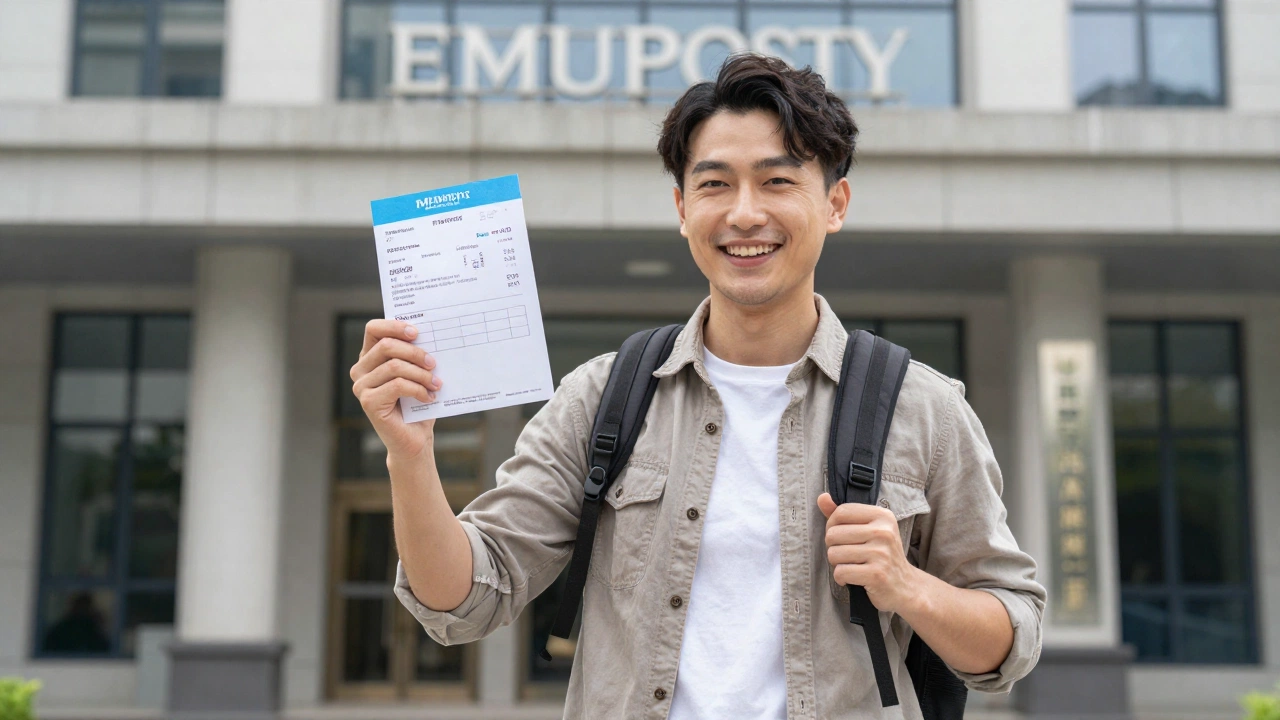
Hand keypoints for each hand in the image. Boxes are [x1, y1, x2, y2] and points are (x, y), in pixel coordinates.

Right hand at [349, 319, 441, 461]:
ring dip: (421, 374)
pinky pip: (398, 385)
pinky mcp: (368, 402)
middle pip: (386, 346)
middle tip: (433, 363)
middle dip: (415, 352)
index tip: (417, 332)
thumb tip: (431, 335)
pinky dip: (418, 389)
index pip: (374, 329)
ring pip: (394, 366)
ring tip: (436, 383)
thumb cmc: (417, 404)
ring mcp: (361, 386)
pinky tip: (429, 397)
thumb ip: (415, 355)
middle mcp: (360, 370)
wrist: (414, 438)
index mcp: (370, 357)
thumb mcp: (417, 373)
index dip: (394, 326)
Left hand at [817, 492, 920, 614]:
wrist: (905, 586)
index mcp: (882, 516)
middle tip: (847, 555)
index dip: (832, 525)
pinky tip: (852, 579)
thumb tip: (822, 497)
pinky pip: (841, 572)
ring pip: (834, 554)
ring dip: (837, 564)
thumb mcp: (869, 529)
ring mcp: (881, 554)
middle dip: (833, 547)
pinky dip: (841, 578)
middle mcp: (884, 532)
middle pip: (833, 534)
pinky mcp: (877, 575)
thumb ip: (843, 514)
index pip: (842, 512)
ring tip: (851, 566)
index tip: (840, 536)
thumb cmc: (882, 555)